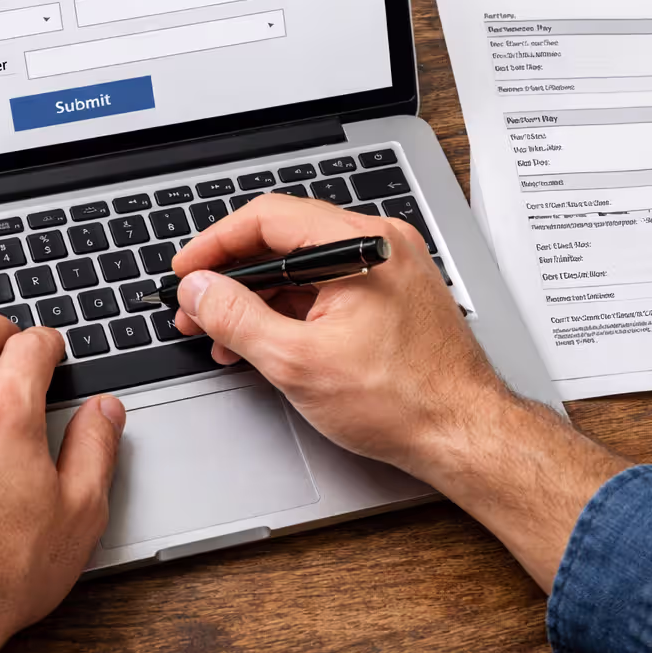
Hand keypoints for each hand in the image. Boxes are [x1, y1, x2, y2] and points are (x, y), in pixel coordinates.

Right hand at [170, 193, 503, 476]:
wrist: (464, 434)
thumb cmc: (404, 401)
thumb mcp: (298, 362)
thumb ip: (237, 318)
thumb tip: (199, 291)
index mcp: (361, 244)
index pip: (268, 218)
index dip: (216, 244)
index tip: (187, 271)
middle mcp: (378, 244)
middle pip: (283, 239)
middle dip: (231, 276)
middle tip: (196, 308)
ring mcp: (387, 268)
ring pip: (302, 267)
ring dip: (257, 298)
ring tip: (223, 336)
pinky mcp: (389, 295)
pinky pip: (326, 288)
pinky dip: (289, 310)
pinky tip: (264, 342)